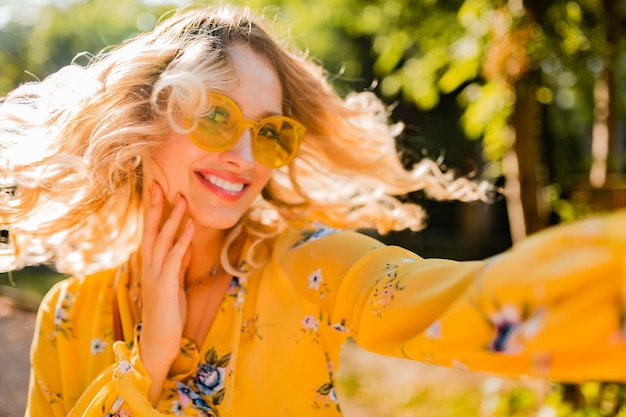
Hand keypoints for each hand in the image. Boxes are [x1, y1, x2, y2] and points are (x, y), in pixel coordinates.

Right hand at [139, 182, 193, 403]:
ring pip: (162, 241)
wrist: (160, 341)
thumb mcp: (175, 283)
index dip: (154, 211)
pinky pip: (174, 258)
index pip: (151, 232)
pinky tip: (191, 227)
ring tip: (182, 200)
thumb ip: (179, 263)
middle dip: (155, 207)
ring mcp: (155, 275)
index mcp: (151, 265)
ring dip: (173, 220)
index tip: (158, 190)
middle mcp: (149, 266)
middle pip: (151, 231)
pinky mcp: (165, 285)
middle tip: (159, 184)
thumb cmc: (168, 314)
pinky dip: (183, 241)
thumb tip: (186, 244)